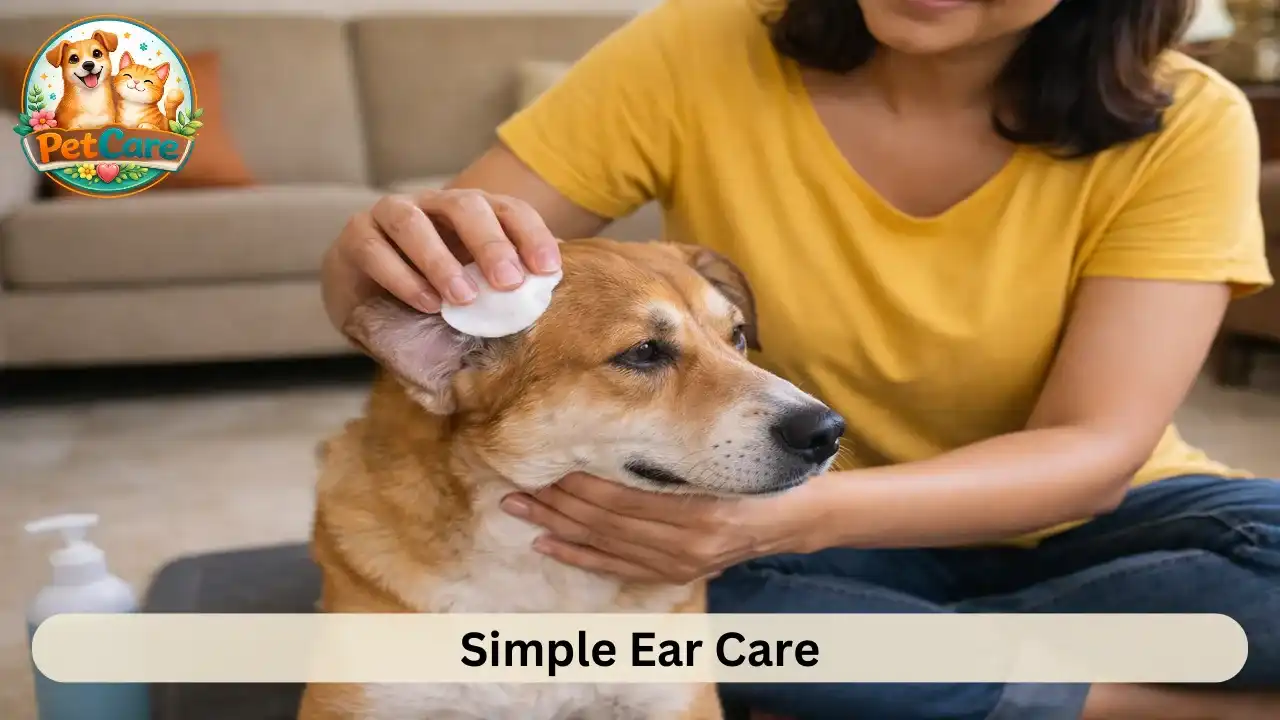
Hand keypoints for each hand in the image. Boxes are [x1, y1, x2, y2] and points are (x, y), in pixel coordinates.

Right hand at [322, 188, 561, 328]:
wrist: (366, 299)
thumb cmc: (431, 290)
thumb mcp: (473, 286)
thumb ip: (503, 286)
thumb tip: (548, 293)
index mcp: (472, 212)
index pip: (509, 210)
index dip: (531, 235)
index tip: (548, 270)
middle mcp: (434, 204)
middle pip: (464, 206)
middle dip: (490, 243)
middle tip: (508, 281)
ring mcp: (390, 214)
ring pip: (413, 223)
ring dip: (440, 261)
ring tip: (463, 298)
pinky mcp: (356, 236)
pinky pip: (377, 250)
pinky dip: (404, 278)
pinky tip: (427, 304)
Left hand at [500, 473, 820, 582]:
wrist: (793, 516)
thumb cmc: (758, 472)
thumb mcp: (722, 456)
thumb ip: (679, 448)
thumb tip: (618, 429)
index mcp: (700, 512)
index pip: (622, 500)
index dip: (579, 485)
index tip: (547, 465)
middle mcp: (688, 544)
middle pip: (606, 523)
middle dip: (557, 505)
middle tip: (515, 487)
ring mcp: (680, 563)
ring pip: (605, 545)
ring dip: (558, 527)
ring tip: (520, 508)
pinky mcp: (675, 573)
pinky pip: (617, 566)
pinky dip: (579, 555)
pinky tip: (547, 544)